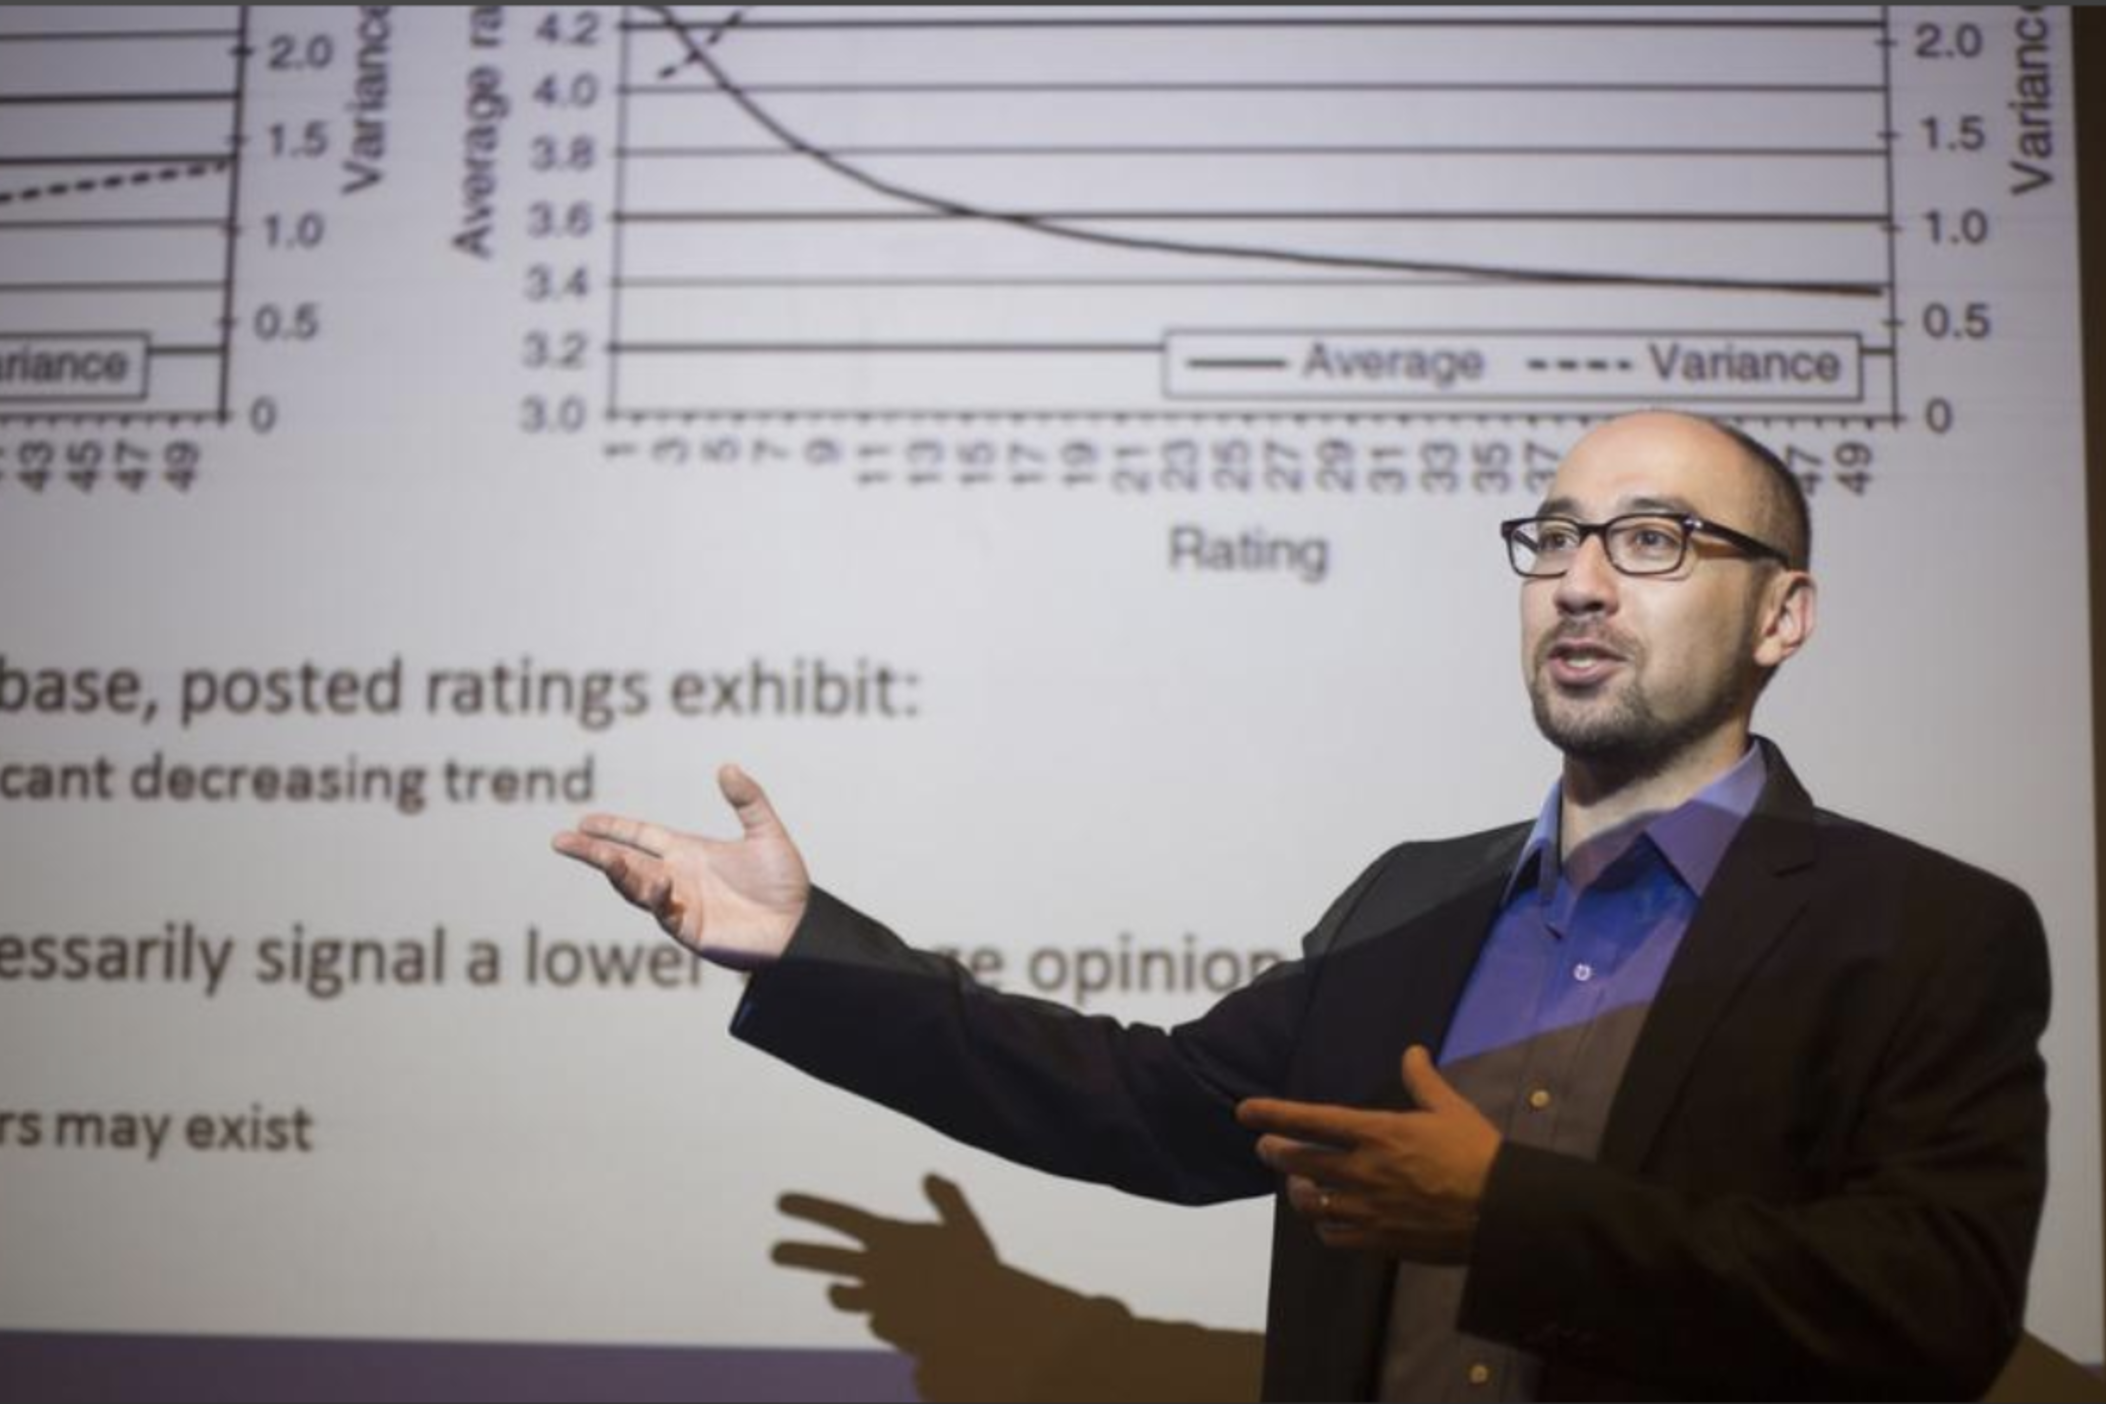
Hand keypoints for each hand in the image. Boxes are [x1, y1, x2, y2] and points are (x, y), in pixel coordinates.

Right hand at [550, 763, 809, 968]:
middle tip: (562, 841)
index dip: (613, 828)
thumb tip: (727, 766)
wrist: (799, 927)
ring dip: (616, 872)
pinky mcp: (688, 928)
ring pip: (636, 886)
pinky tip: (659, 881)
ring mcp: (679, 904)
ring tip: (598, 856)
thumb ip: (749, 800)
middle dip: (594, 852)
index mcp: (689, 852)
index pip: (641, 837)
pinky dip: (656, 896)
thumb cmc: (784, 883)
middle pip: (625, 861)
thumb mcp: (766, 834)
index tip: (584, 821)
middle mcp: (677, 876)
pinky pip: (662, 911)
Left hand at [1237, 1046, 1499, 1262]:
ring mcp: (1368, 1208)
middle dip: (1274, 1152)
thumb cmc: (1479, 1154)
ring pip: (1309, 1203)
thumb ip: (1423, 1080)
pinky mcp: (1380, 1240)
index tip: (1244, 1111)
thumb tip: (1413, 1051)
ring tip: (1298, 1184)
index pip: (1309, 1120)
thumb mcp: (1451, 1108)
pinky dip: (1324, 1225)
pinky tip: (1328, 1218)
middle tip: (1267, 1148)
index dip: (1271, 1114)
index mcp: (1377, 1133)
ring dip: (1297, 1191)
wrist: (1505, 1210)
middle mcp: (1363, 1170)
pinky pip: (1334, 1236)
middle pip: (1297, 1162)